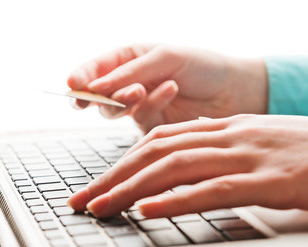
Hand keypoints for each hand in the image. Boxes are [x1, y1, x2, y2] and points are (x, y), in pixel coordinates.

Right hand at [67, 44, 267, 132]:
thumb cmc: (202, 64)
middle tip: (110, 94)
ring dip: (126, 101)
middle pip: (98, 95)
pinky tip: (170, 89)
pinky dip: (152, 105)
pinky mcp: (152, 127)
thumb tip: (95, 86)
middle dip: (102, 95)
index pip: (93, 69)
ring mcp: (139, 107)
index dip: (80, 77)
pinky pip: (140, 121)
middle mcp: (129, 83)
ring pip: (115, 111)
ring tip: (142, 88)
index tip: (73, 85)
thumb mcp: (164, 57)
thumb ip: (129, 73)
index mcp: (127, 59)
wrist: (234, 89)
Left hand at [68, 115, 307, 217]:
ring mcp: (250, 155)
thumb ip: (226, 160)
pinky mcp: (272, 181)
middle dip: (111, 177)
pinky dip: (175, 200)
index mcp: (228, 128)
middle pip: (155, 151)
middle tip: (80, 200)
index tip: (96, 184)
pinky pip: (213, 188)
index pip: (160, 140)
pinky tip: (148, 210)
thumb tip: (189, 182)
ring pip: (175, 167)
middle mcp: (231, 135)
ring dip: (130, 189)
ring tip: (99, 208)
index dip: (121, 162)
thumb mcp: (263, 150)